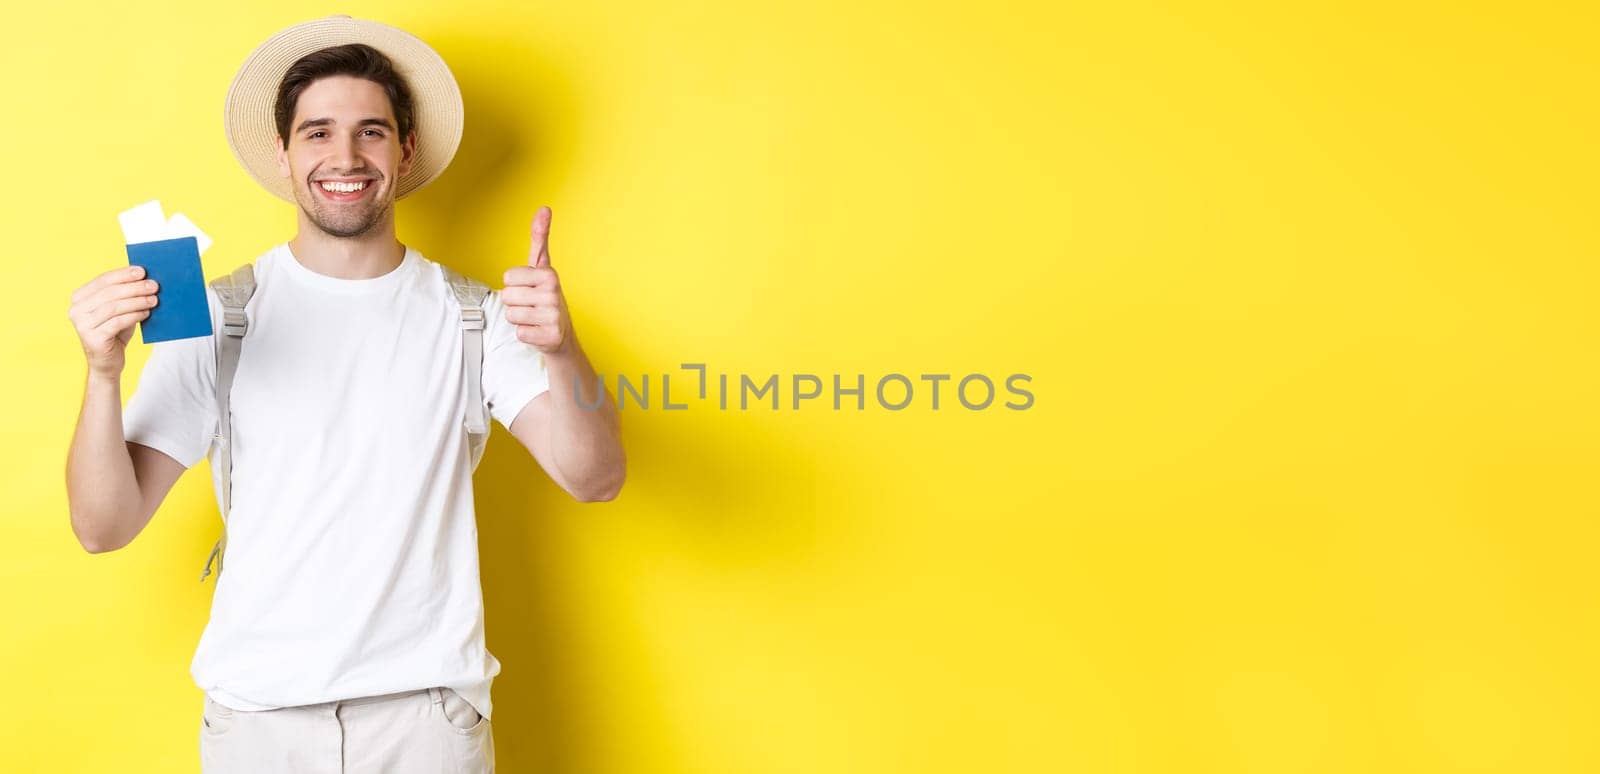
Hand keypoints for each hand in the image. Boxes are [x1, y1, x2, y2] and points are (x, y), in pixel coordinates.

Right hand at [69, 264, 159, 378]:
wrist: (108, 363)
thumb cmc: (115, 332)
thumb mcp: (119, 310)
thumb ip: (124, 295)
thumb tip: (145, 278)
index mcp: (79, 298)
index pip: (103, 280)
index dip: (123, 274)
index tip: (142, 271)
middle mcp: (76, 310)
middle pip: (109, 293)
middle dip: (134, 287)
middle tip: (154, 286)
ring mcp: (82, 325)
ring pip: (113, 307)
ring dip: (137, 301)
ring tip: (154, 300)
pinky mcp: (93, 338)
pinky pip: (117, 322)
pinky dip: (134, 315)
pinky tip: (146, 313)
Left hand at [501, 206, 570, 354]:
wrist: (562, 333)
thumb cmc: (547, 297)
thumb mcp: (542, 267)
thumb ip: (540, 238)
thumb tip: (544, 208)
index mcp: (550, 274)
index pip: (507, 278)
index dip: (514, 285)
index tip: (530, 288)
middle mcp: (554, 294)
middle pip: (507, 297)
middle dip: (515, 303)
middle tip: (532, 305)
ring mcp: (554, 316)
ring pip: (511, 315)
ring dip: (520, 319)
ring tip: (534, 317)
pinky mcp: (551, 337)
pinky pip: (520, 333)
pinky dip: (526, 334)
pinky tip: (538, 331)